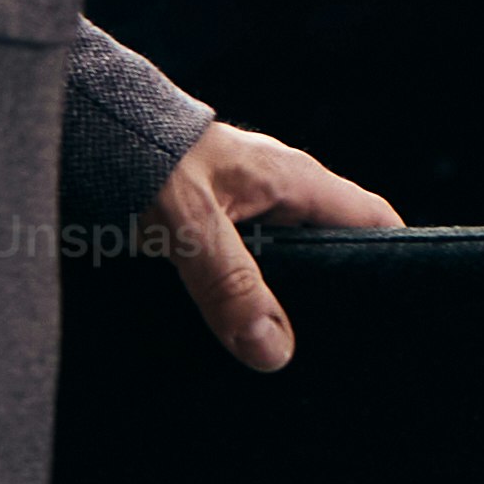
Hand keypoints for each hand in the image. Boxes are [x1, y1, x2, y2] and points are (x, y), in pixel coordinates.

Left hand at [135, 120, 404, 372]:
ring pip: (285, 260)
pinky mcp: (210, 220)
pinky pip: (245, 264)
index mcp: (296, 180)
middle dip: (337, 296)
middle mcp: (279, 191)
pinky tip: (228, 335)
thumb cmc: (144, 156)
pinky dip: (243, 297)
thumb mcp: (189, 226)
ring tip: (279, 360)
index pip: (373, 221)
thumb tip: (275, 351)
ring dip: (281, 302)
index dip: (394, 262)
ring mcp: (245, 204)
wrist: (85, 122)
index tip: (397, 314)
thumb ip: (230, 284)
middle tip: (336, 356)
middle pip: (333, 247)